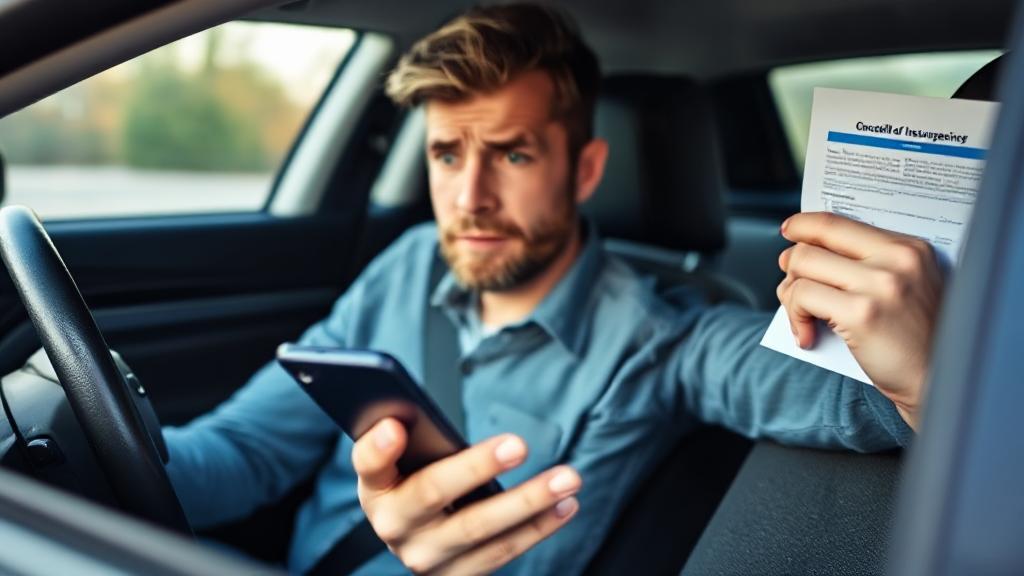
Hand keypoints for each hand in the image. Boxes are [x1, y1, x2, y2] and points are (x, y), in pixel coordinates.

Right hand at [352, 417, 581, 573]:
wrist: (418, 540)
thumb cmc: (413, 482)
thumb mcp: (400, 460)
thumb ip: (406, 436)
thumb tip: (403, 420)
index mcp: (375, 487)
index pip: (369, 465)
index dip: (378, 447)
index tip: (396, 427)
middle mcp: (394, 527)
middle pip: (434, 493)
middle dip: (478, 467)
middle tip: (519, 444)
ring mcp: (426, 557)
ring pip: (479, 529)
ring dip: (529, 501)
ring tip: (567, 478)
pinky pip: (502, 552)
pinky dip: (538, 528)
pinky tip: (565, 505)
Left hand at [776, 212, 943, 429]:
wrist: (936, 381)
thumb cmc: (916, 342)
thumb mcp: (904, 288)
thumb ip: (868, 266)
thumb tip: (810, 251)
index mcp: (908, 248)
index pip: (839, 223)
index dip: (805, 224)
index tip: (789, 230)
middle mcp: (896, 260)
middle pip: (813, 243)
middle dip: (791, 266)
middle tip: (791, 288)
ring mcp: (880, 284)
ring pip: (801, 266)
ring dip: (789, 294)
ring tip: (801, 316)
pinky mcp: (861, 313)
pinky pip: (802, 296)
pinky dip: (794, 317)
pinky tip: (806, 335)